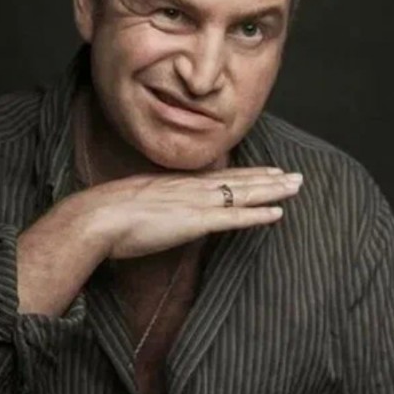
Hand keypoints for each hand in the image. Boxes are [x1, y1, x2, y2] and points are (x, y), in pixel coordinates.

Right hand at [17, 166, 301, 315]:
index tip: (266, 172)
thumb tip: (156, 215)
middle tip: (295, 175)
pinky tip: (277, 214)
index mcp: (176, 185)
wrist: (97, 216)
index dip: (246, 175)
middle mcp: (191, 188)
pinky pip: (234, 218)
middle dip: (269, 178)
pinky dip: (257, 215)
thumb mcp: (134, 205)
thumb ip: (152, 208)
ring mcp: (195, 203)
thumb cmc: (107, 215)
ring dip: (272, 191)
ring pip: (242, 194)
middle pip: (238, 181)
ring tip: (296, 187)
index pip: (219, 178)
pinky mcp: (195, 221)